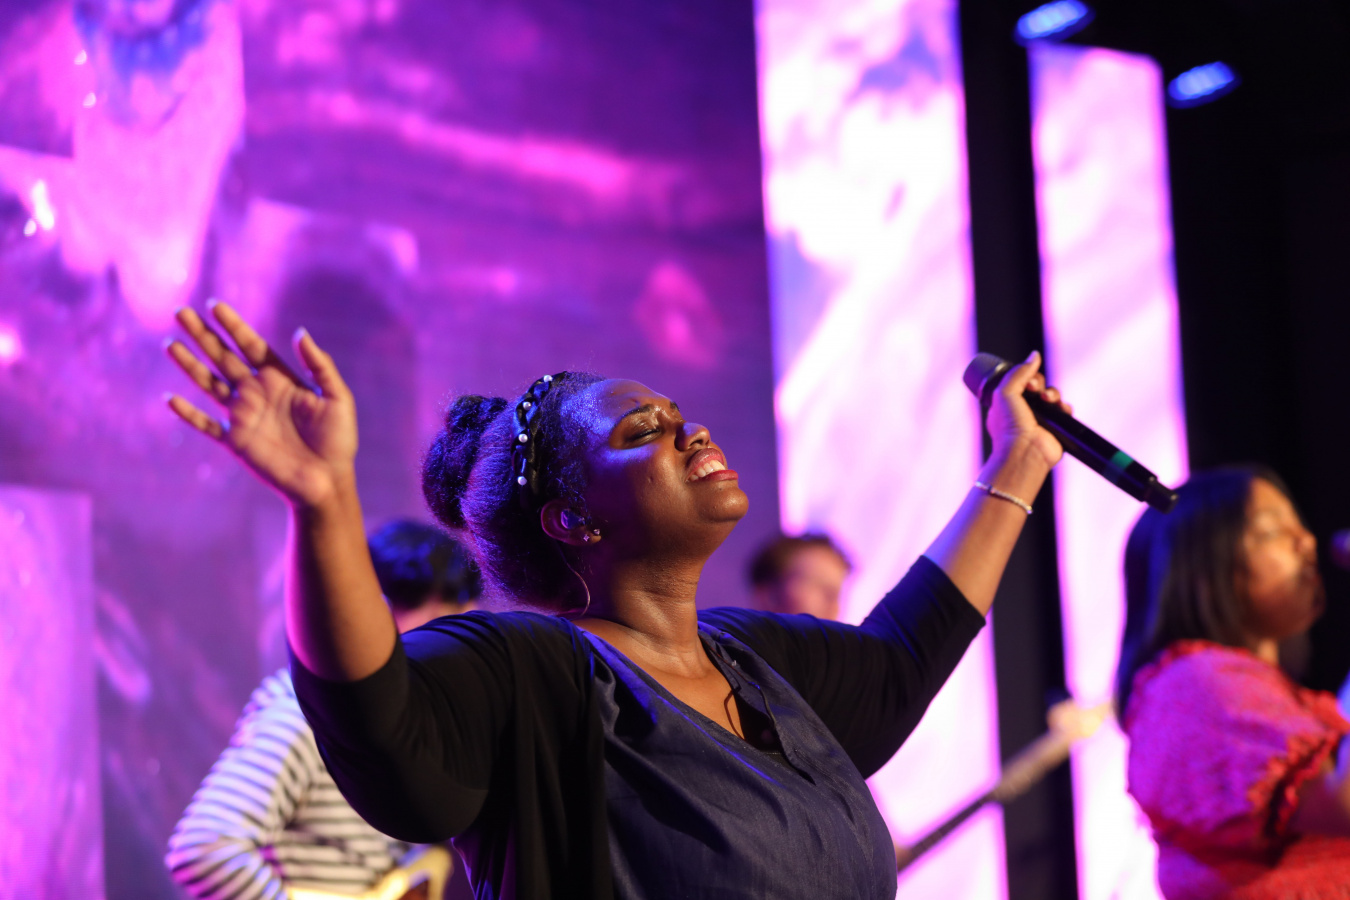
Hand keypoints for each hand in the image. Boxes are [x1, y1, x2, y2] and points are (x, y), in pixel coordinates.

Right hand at [165, 302, 356, 507]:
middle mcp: (257, 392)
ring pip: (209, 384)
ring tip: (170, 344)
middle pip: (223, 357)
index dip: (233, 326)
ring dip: (189, 365)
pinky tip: (170, 400)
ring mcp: (244, 415)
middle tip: (181, 312)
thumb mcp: (337, 397)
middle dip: (203, 335)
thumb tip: (300, 333)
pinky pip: (206, 425)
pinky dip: (188, 414)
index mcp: (280, 378)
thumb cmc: (337, 438)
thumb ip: (319, 365)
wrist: (327, 480)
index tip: (214, 306)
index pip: (251, 345)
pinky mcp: (236, 440)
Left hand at [984, 350, 1070, 472]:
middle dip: (1039, 384)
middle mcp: (1023, 410)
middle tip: (1034, 390)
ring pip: (1052, 396)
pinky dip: (1064, 407)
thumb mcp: (1005, 392)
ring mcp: (1040, 419)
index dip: (1026, 377)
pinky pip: (1065, 410)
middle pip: (1038, 386)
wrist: (1024, 451)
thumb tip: (1034, 355)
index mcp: (1007, 403)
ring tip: (1047, 400)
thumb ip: (1019, 372)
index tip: (1026, 382)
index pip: (1020, 381)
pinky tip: (1060, 409)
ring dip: (1052, 394)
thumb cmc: (1009, 426)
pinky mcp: (1056, 428)